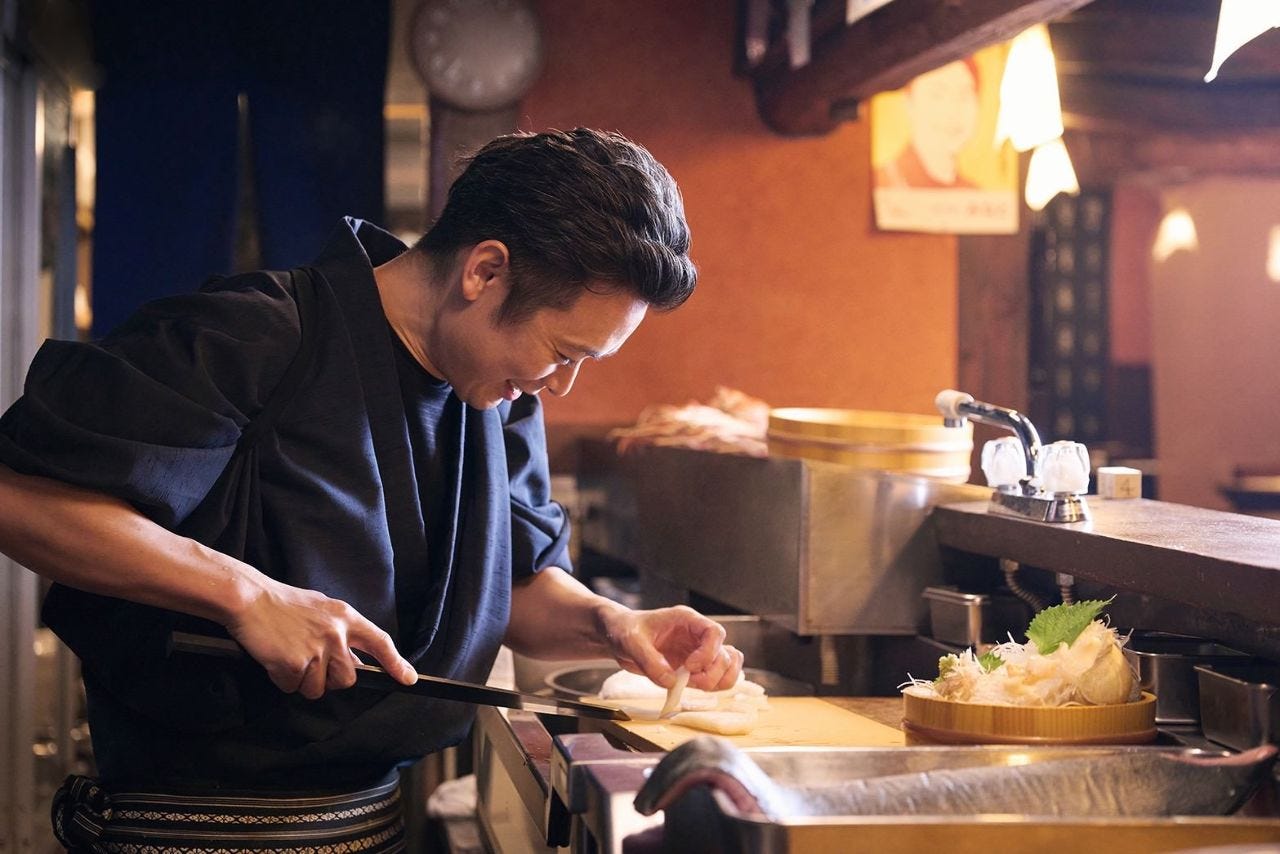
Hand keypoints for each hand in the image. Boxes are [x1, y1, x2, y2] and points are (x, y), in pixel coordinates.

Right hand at [225, 575, 416, 699]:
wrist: (250, 598)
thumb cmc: (283, 604)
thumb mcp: (322, 610)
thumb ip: (341, 633)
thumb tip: (355, 661)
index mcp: (346, 617)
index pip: (379, 642)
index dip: (396, 663)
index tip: (408, 678)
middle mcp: (336, 634)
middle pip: (347, 679)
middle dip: (329, 679)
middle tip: (309, 662)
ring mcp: (317, 649)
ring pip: (319, 689)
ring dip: (303, 682)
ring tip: (289, 656)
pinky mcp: (295, 664)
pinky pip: (293, 688)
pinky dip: (283, 680)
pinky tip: (276, 659)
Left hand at [600, 604, 743, 691]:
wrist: (618, 638)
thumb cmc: (625, 630)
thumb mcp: (631, 641)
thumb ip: (649, 661)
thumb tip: (671, 681)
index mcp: (687, 621)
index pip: (715, 632)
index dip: (709, 652)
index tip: (690, 666)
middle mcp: (697, 636)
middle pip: (726, 654)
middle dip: (712, 673)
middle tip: (690, 682)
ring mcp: (698, 653)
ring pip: (729, 667)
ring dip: (717, 681)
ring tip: (692, 685)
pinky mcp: (693, 669)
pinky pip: (717, 678)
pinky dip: (711, 687)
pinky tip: (689, 687)